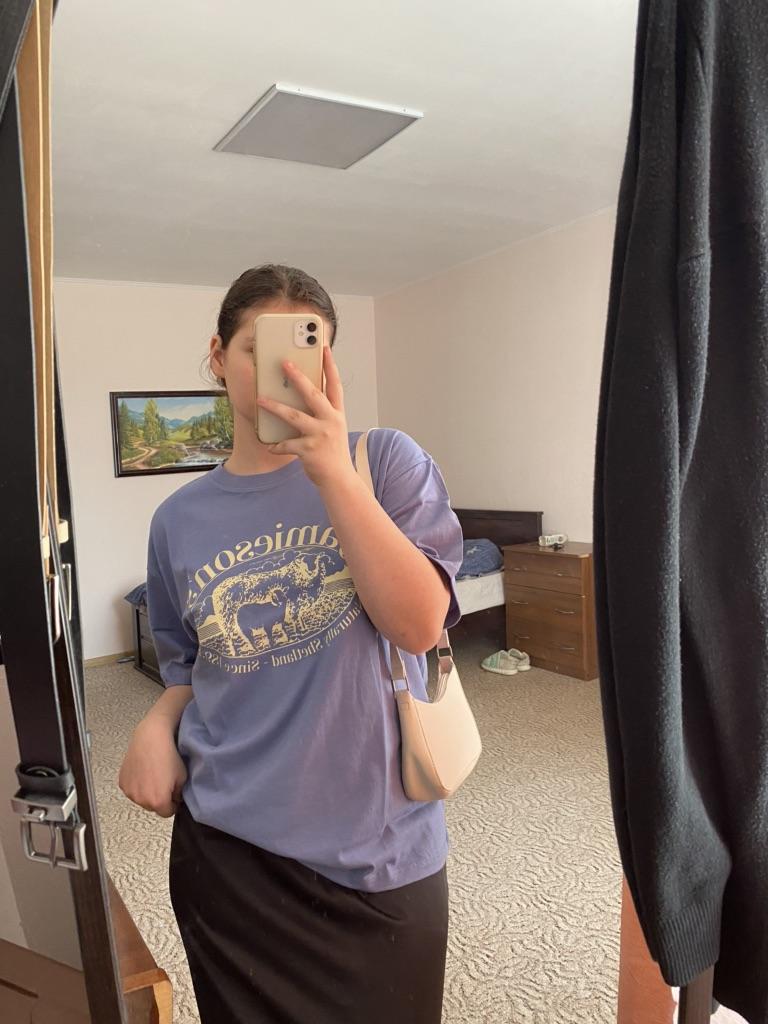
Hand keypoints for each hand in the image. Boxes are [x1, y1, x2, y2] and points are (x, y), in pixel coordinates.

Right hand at [118, 717, 187, 817]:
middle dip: (159, 799)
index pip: (167, 813)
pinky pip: (132, 790)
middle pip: (153, 807)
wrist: (151, 738)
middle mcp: (141, 800)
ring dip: (147, 793)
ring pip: (141, 799)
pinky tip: (143, 772)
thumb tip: (174, 798)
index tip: (174, 795)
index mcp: (158, 801)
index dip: (172, 804)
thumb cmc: (169, 756)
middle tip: (164, 783)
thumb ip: (178, 794)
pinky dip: (137, 785)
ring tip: (153, 776)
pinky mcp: (122, 782)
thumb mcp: (182, 777)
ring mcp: (129, 792)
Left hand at [256, 345, 354, 488]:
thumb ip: (321, 412)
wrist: (340, 480)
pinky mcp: (310, 450)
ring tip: (260, 399)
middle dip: (297, 377)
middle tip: (284, 363)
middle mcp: (331, 421)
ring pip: (294, 416)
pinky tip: (269, 446)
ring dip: (275, 407)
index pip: (334, 384)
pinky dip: (276, 445)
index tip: (324, 347)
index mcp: (337, 413)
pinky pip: (287, 444)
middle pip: (312, 394)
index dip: (330, 365)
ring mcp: (320, 435)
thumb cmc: (332, 452)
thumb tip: (302, 394)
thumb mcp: (333, 428)